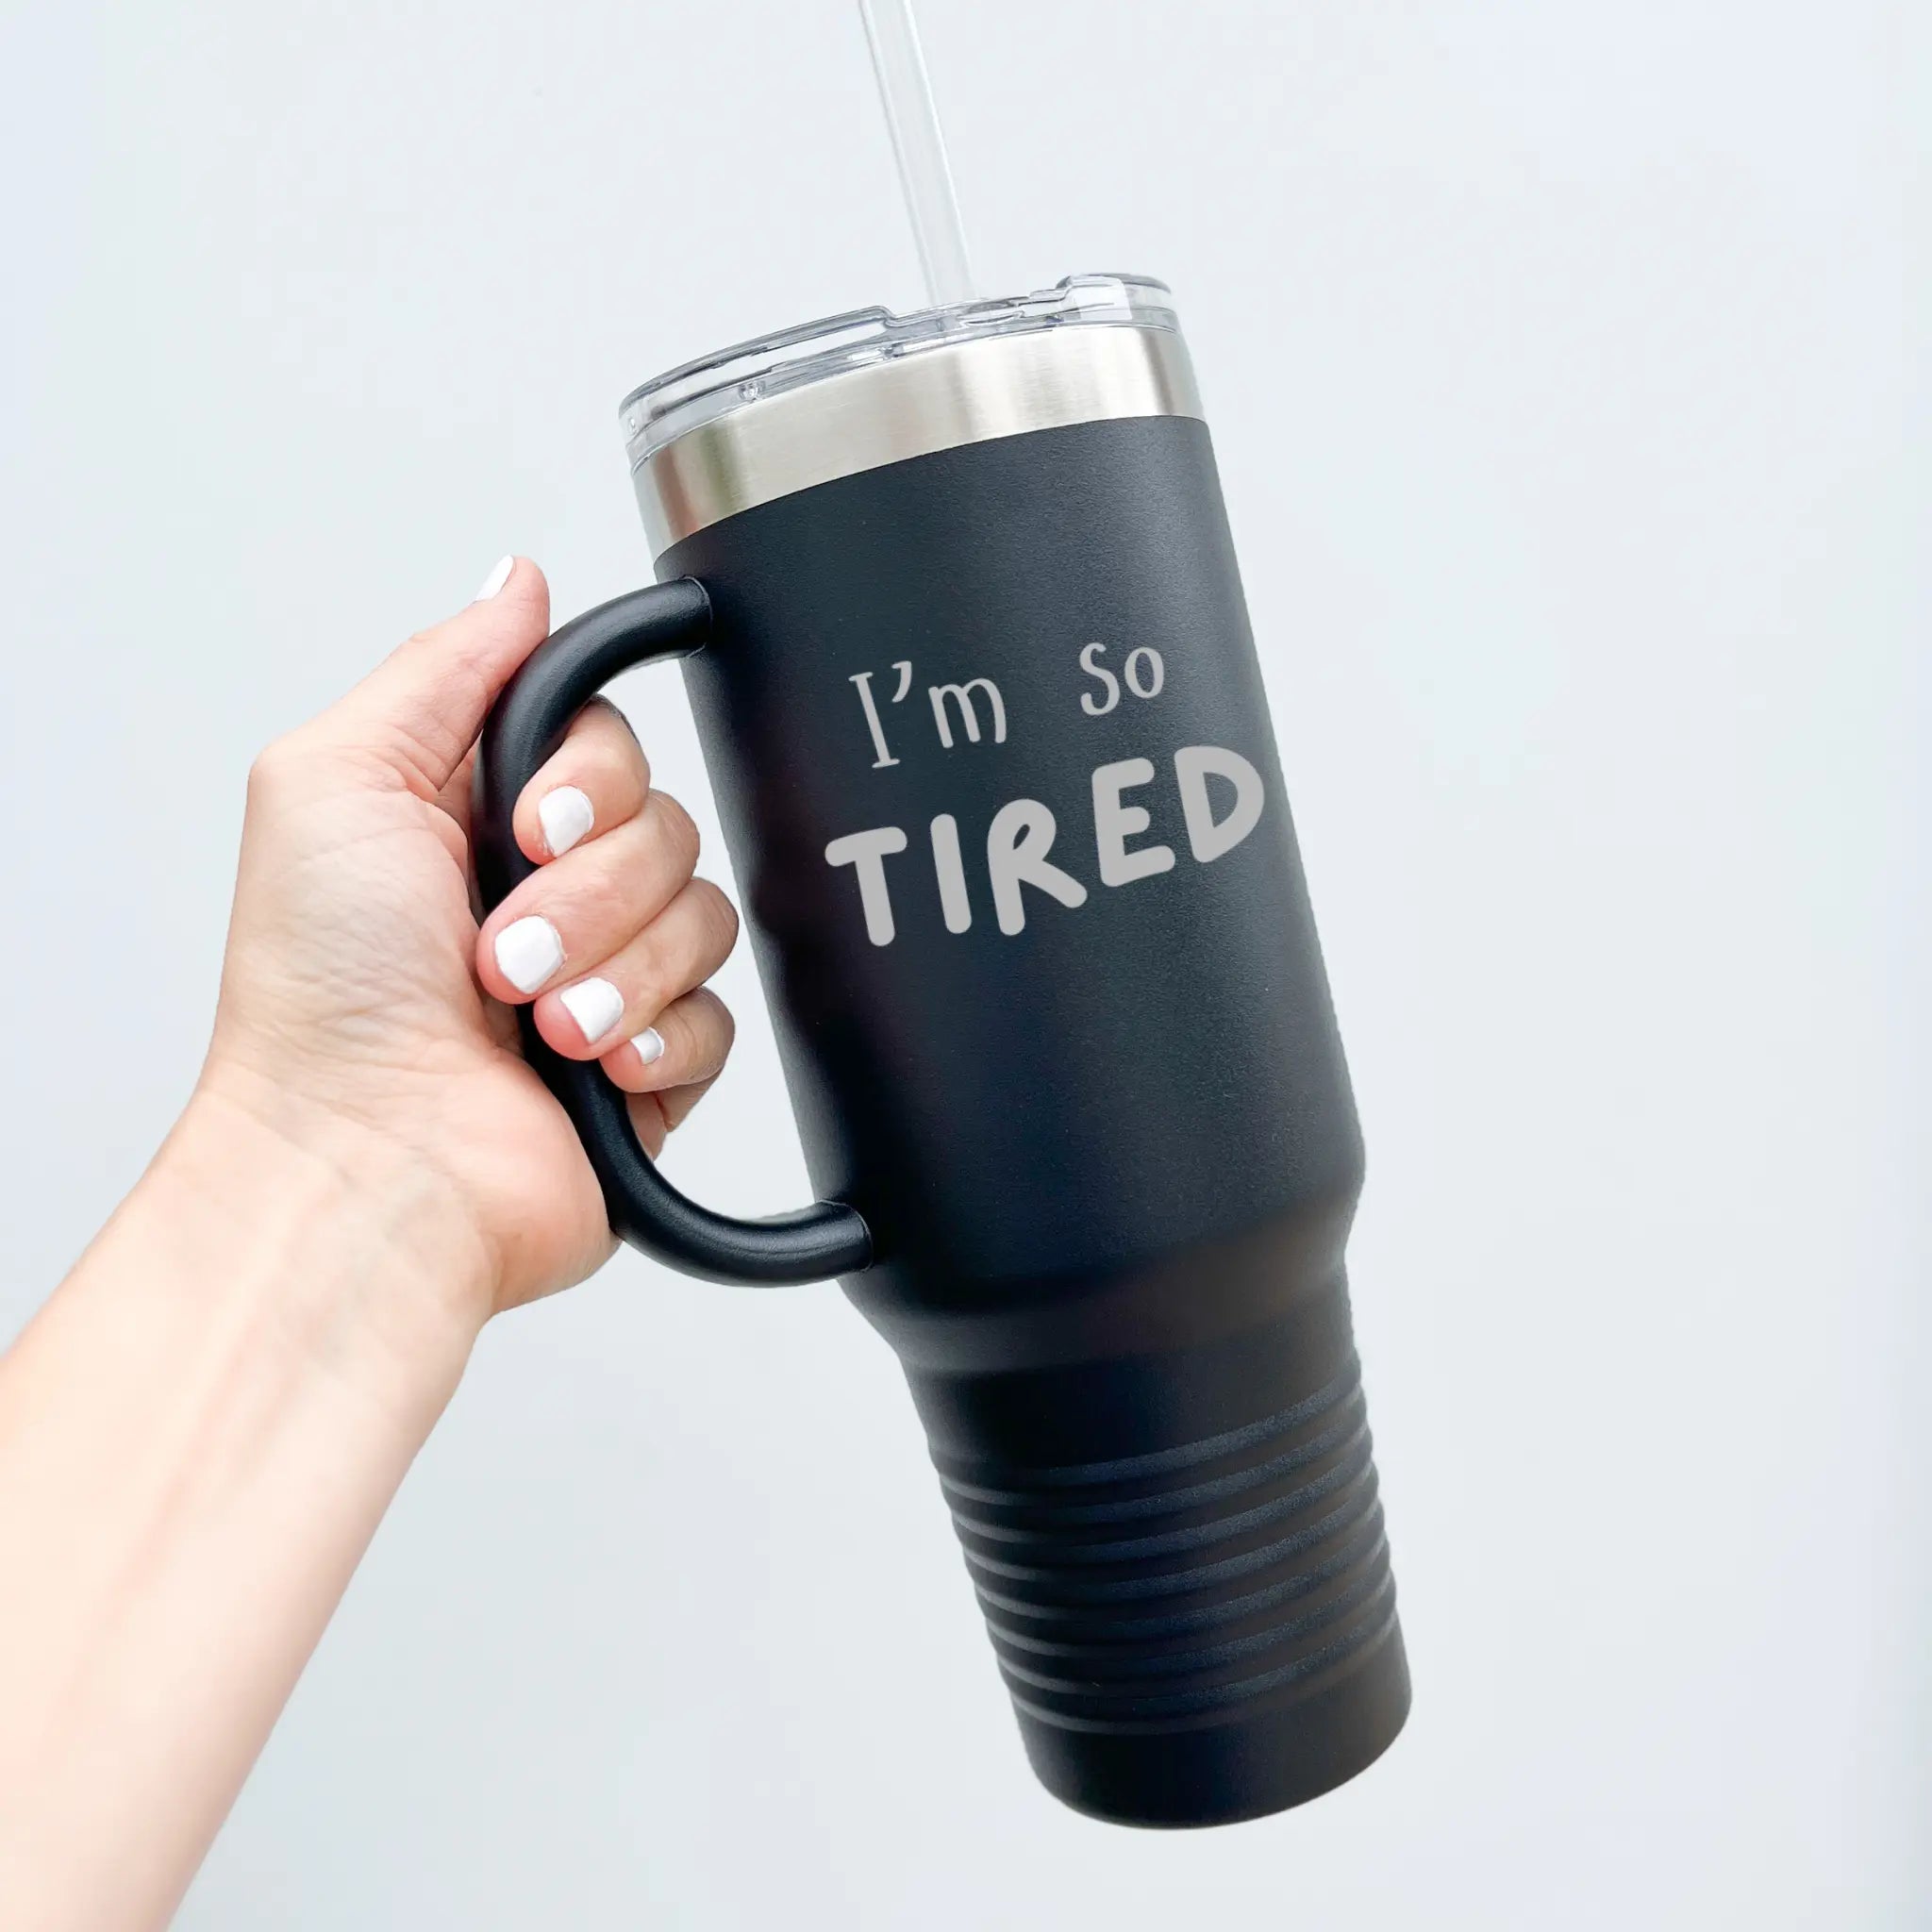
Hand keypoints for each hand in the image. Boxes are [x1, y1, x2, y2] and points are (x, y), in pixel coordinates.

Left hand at [196, 556, 737, 1330]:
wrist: (365, 1165)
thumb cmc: (320, 995)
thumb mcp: (337, 780)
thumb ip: (446, 669)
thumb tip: (521, 583)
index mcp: (478, 817)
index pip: (608, 744)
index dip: (589, 781)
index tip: (525, 827)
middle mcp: (547, 892)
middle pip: (665, 825)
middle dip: (588, 892)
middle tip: (501, 951)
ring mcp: (604, 980)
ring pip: (704, 917)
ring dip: (613, 969)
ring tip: (533, 1024)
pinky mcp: (651, 1064)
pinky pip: (723, 1016)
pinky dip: (654, 1037)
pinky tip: (591, 1069)